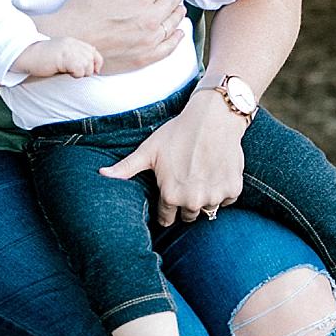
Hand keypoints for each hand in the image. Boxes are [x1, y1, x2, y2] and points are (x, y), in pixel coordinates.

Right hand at [16, 36, 102, 80]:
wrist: (26, 55)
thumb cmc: (41, 59)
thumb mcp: (60, 54)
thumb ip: (73, 57)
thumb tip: (89, 69)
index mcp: (72, 42)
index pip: (93, 51)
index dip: (97, 63)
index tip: (94, 72)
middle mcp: (72, 44)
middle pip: (91, 60)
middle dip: (87, 70)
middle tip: (74, 73)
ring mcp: (69, 50)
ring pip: (87, 66)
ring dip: (80, 73)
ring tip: (68, 73)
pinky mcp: (64, 57)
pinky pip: (79, 69)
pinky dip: (76, 74)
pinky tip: (65, 72)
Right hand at [34, 0, 186, 74]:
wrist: (69, 40)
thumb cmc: (80, 8)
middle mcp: (148, 20)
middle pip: (172, 2)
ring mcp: (147, 41)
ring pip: (173, 23)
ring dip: (177, 12)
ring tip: (177, 7)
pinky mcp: (143, 58)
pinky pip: (168, 48)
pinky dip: (176, 38)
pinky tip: (179, 32)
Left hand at [99, 88, 245, 226]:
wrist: (214, 117)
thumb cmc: (178, 132)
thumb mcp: (149, 150)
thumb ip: (126, 168)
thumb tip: (101, 175)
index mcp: (171, 195)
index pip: (167, 219)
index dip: (166, 209)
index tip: (169, 197)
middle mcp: (194, 200)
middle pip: (188, 216)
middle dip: (185, 204)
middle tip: (186, 182)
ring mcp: (215, 196)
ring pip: (208, 209)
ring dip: (205, 198)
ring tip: (201, 176)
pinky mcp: (233, 189)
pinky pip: (227, 199)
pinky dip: (223, 190)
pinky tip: (216, 171)